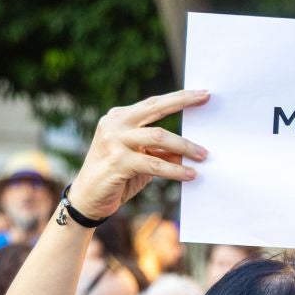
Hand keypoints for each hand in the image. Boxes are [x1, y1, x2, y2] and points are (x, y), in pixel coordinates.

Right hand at [64, 90, 209, 222]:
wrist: (87, 200)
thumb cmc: (115, 178)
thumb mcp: (140, 160)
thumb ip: (159, 151)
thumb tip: (188, 150)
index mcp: (119, 117)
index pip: (153, 103)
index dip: (178, 98)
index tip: (202, 93)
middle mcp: (115, 124)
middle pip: (156, 108)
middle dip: (183, 101)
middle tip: (207, 99)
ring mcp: (114, 141)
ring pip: (159, 137)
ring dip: (185, 146)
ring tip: (203, 155)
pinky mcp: (118, 161)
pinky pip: (155, 164)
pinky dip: (175, 170)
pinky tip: (190, 174)